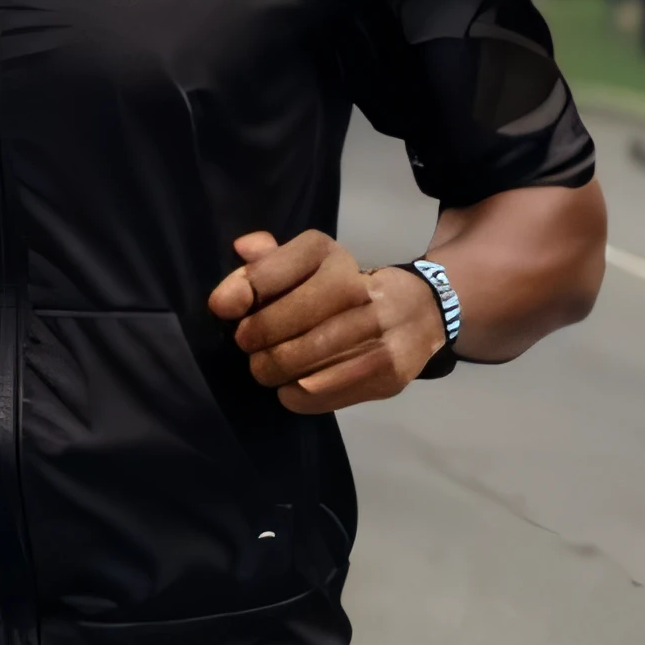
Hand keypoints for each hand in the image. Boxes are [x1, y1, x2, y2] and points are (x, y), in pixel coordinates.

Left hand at [206, 227, 445, 411]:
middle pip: (280, 324)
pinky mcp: (387, 372)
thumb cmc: (344, 288)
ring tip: (267, 368)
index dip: (241, 291)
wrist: (419, 311)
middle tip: (250, 347)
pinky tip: (291, 386)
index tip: (225, 308)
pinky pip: (320, 393)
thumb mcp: (309, 264)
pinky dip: (294, 394)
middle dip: (253, 340)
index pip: (271, 271)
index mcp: (330, 254)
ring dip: (271, 370)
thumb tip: (243, 250)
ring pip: (299, 362)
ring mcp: (377, 331)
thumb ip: (270, 260)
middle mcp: (357, 287)